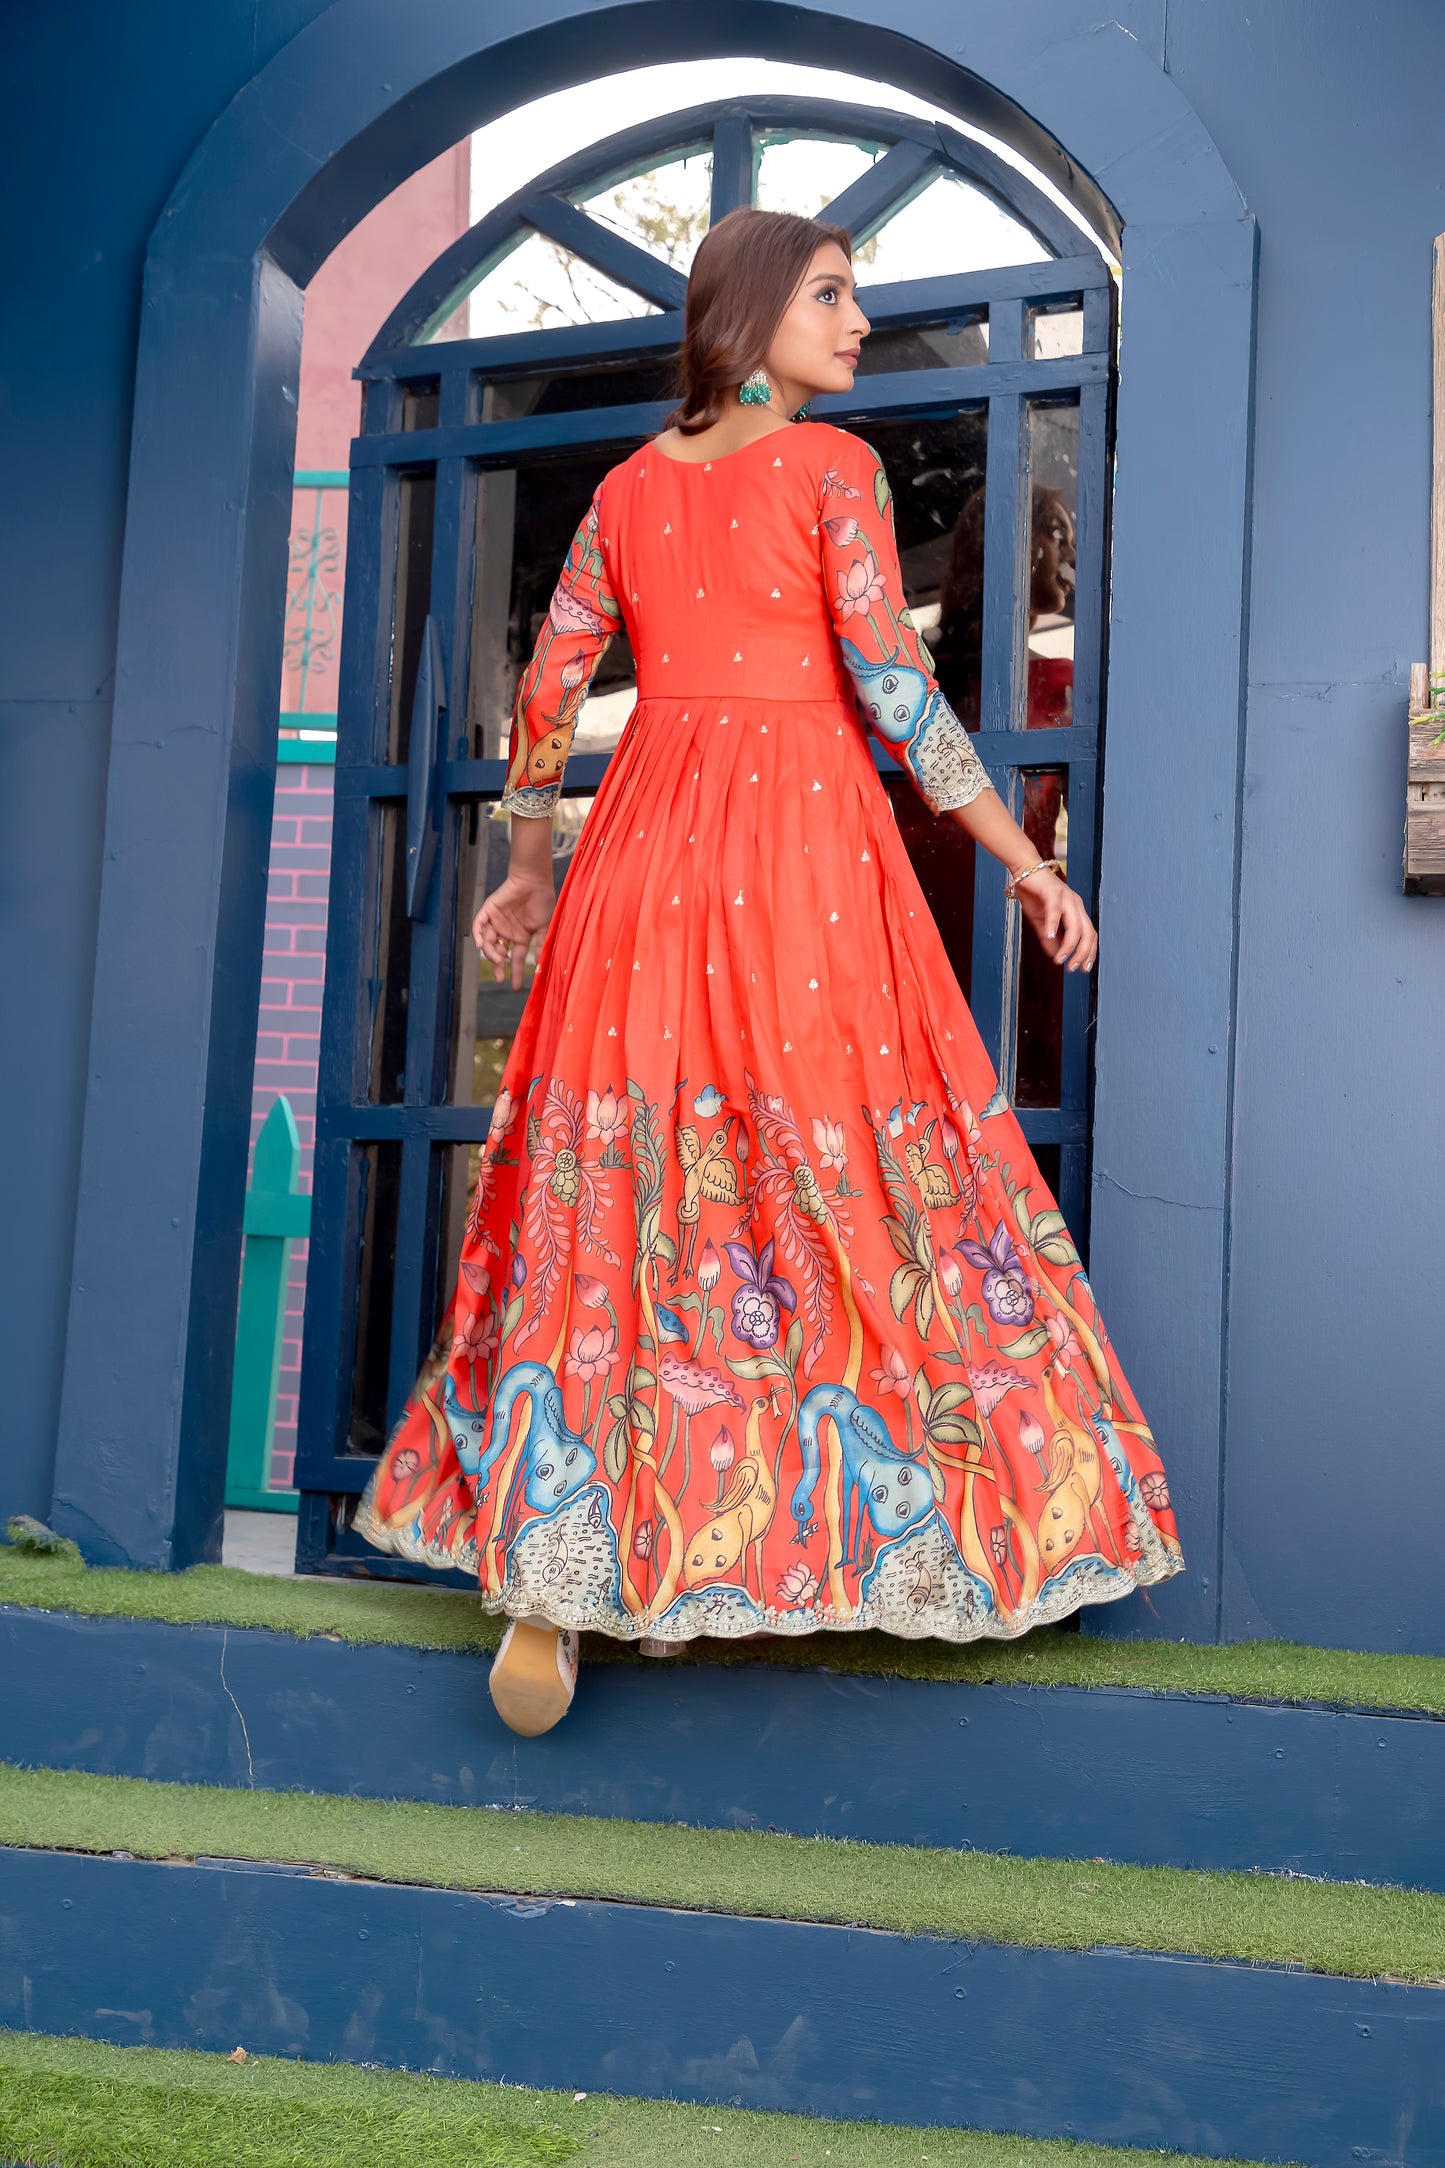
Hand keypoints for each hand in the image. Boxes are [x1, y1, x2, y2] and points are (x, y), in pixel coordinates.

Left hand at [473, 870, 554, 988]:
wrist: (534, 880)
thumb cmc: (542, 901)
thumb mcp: (544, 927)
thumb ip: (540, 945)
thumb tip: (540, 965)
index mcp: (521, 935)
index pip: (515, 958)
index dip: (515, 972)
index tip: (514, 986)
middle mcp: (507, 931)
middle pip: (498, 953)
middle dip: (498, 966)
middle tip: (499, 977)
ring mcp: (497, 921)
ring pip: (487, 941)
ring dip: (490, 952)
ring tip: (498, 957)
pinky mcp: (489, 910)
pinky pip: (479, 924)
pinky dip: (476, 935)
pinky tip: (479, 944)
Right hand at [1014, 869, 1097, 971]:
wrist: (1023, 870)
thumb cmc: (1034, 894)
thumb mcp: (1042, 922)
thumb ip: (1050, 939)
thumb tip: (1057, 957)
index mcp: (1076, 911)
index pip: (1090, 935)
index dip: (1089, 953)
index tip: (1083, 968)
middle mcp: (1076, 904)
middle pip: (1088, 932)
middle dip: (1082, 953)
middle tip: (1072, 967)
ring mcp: (1066, 897)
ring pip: (1075, 925)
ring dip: (1069, 945)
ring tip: (1061, 959)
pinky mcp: (1053, 891)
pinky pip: (1055, 910)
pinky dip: (1053, 924)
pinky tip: (1049, 936)